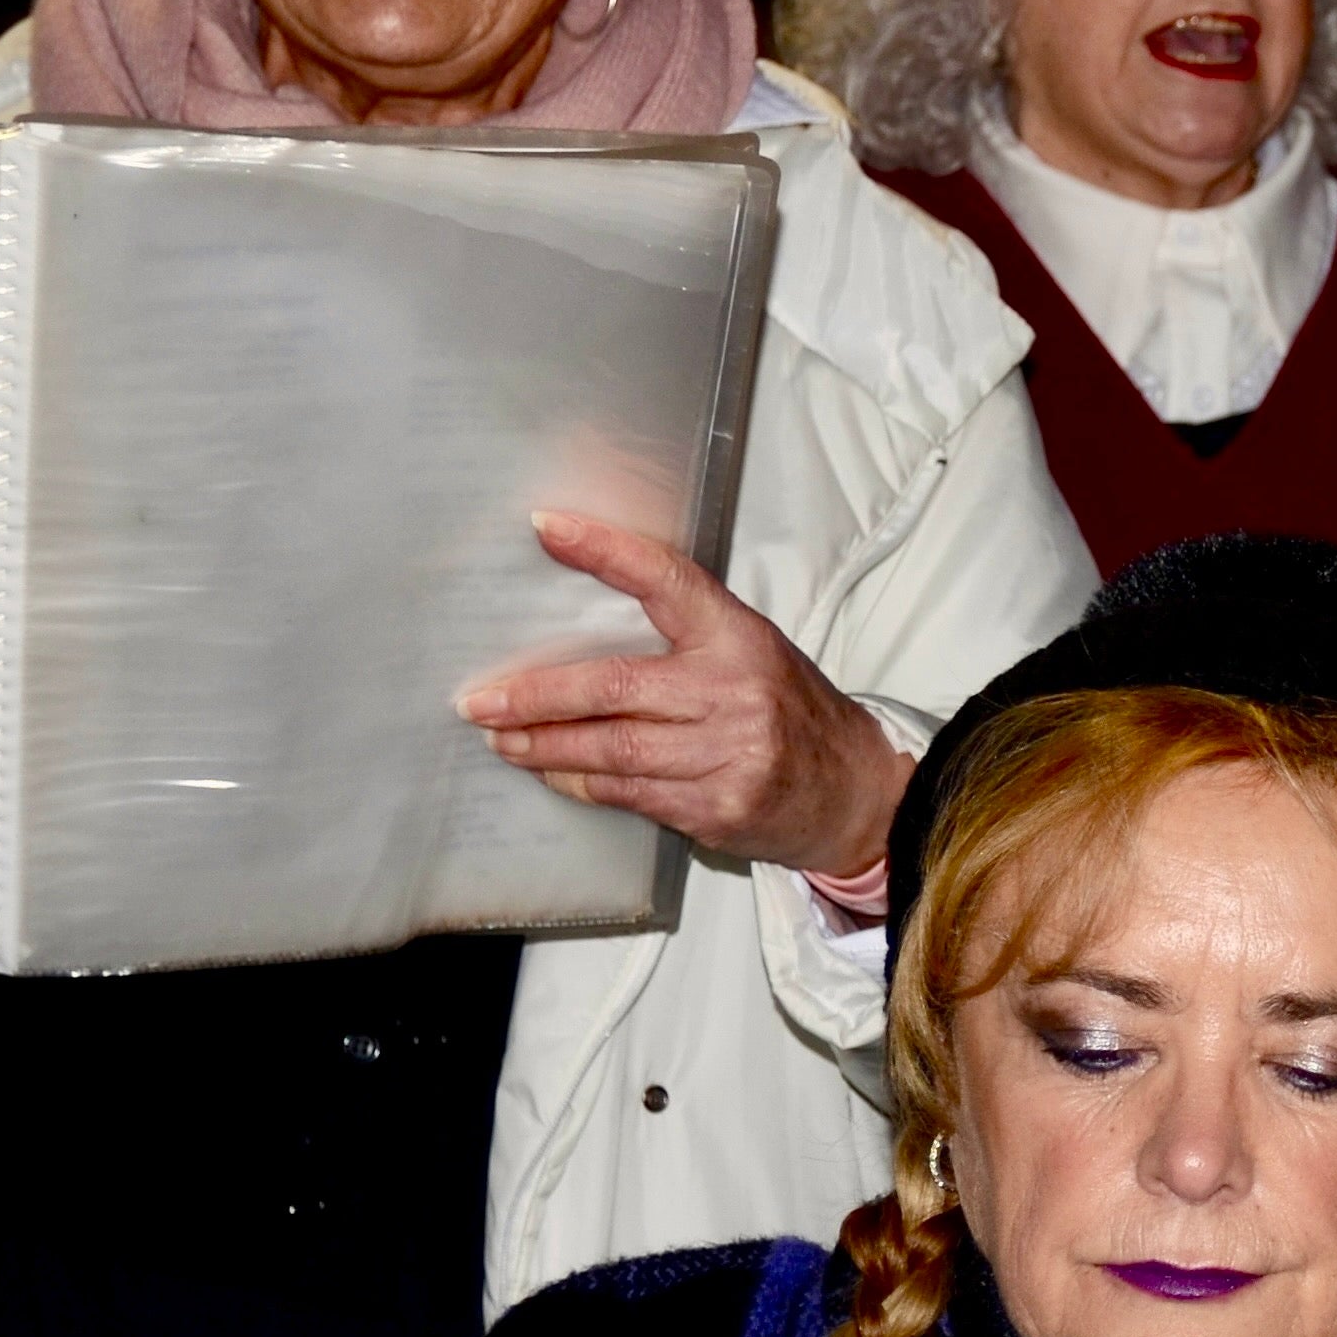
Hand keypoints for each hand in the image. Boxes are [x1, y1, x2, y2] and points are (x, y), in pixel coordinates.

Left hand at [461, 509, 913, 873]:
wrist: (856, 795)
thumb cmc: (795, 716)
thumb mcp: (753, 654)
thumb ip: (685, 636)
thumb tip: (586, 623)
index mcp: (741, 638)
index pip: (667, 579)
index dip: (605, 550)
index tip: (548, 527)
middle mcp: (734, 693)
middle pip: (613, 687)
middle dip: (536, 695)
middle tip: (481, 699)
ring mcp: (726, 756)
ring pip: (609, 748)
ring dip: (545, 746)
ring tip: (502, 739)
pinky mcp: (714, 809)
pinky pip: (628, 793)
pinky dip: (582, 782)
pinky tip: (554, 772)